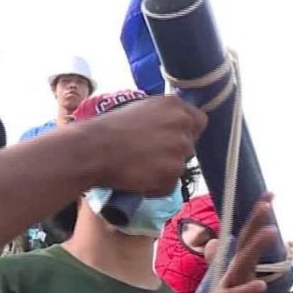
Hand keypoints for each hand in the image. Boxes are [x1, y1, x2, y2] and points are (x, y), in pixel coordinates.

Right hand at [82, 95, 205, 196]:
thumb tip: (174, 127)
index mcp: (175, 105)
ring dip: (164, 171)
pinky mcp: (172, 173)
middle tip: (149, 155)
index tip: (171, 139)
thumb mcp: (141, 110)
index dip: (186, 132)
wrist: (94, 149)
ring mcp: (179, 150)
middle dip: (173, 153)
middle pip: (189, 145)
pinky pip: (170, 185)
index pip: (199, 121)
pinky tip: (138, 179)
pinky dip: (156, 187)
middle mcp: (182, 125)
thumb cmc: (109, 129)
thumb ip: (163, 117)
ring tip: (139, 167)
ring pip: (180, 166)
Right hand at [196, 197, 276, 292]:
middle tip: (268, 199)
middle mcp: (227, 275)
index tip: (269, 195)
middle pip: (243, 243)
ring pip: (240, 264)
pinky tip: (259, 283)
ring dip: (255, 247)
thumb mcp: (229, 288)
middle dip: (255, 221)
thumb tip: (215, 243)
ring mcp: (223, 291)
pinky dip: (246, 289)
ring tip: (271, 230)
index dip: (256, 217)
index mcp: (233, 270)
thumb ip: (225, 266)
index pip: (246, 238)